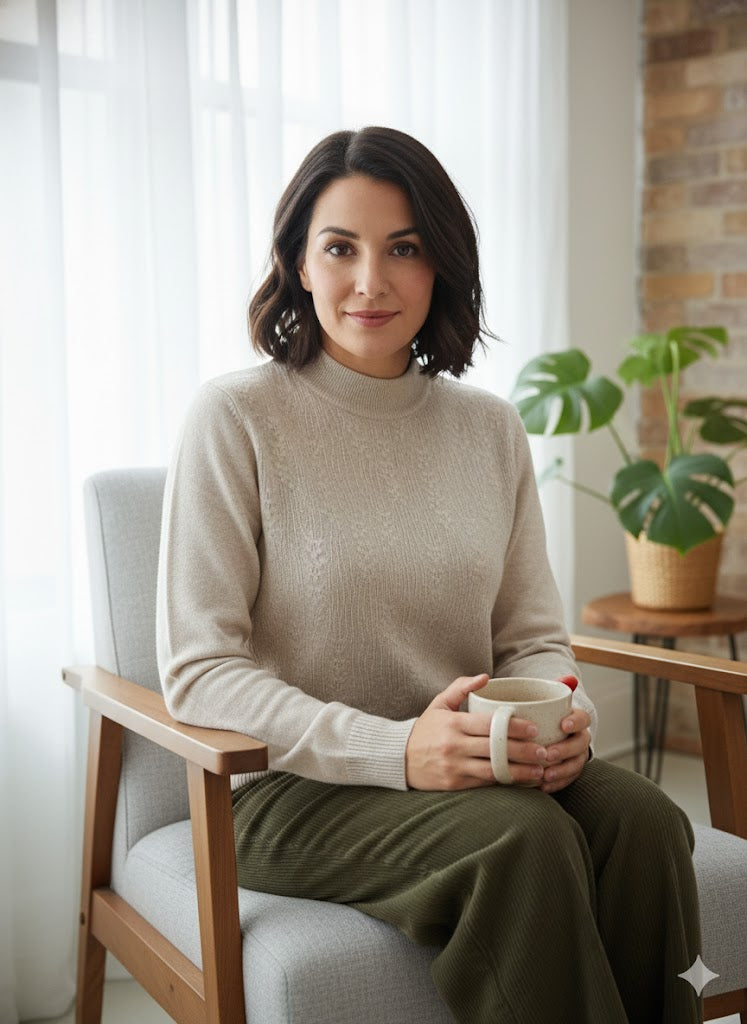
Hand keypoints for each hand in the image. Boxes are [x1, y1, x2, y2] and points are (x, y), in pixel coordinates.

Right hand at [405, 674, 549, 790]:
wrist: (399, 758)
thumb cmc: (425, 729)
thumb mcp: (439, 703)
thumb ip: (462, 687)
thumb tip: (486, 677)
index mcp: (454, 724)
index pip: (490, 725)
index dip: (515, 728)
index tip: (535, 728)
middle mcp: (454, 746)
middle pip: (496, 749)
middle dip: (524, 751)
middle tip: (545, 751)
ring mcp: (454, 767)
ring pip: (493, 770)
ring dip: (519, 772)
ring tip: (539, 771)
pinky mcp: (454, 784)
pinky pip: (484, 784)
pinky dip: (503, 782)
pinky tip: (520, 781)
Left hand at [536, 708, 591, 793]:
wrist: (550, 736)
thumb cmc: (541, 721)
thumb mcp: (538, 712)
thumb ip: (528, 711)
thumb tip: (504, 709)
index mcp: (574, 719)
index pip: (582, 718)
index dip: (576, 722)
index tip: (563, 725)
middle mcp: (579, 736)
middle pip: (580, 742)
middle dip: (565, 749)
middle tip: (548, 754)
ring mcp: (578, 754)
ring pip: (577, 763)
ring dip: (562, 770)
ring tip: (546, 775)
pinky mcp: (573, 770)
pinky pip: (570, 778)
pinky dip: (557, 783)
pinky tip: (544, 786)